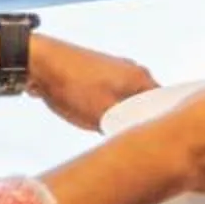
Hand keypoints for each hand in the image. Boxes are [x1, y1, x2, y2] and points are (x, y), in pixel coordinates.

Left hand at [27, 35, 156, 131]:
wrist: (41, 63)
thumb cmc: (73, 85)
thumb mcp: (102, 114)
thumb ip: (123, 126)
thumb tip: (136, 136)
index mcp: (141, 77)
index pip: (163, 105)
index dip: (157, 124)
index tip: (151, 140)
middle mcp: (132, 71)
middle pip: (144, 104)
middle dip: (135, 121)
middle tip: (126, 139)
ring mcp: (114, 71)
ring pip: (125, 101)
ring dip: (117, 116)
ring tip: (106, 130)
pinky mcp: (97, 74)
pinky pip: (110, 96)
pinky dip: (105, 109)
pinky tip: (93, 119)